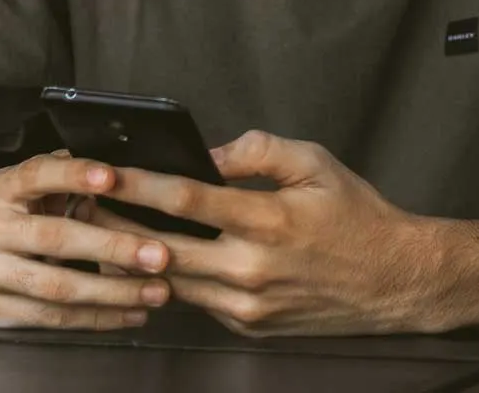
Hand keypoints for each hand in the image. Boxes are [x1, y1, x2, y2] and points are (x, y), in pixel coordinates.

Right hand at [0, 153, 174, 329]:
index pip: (38, 175)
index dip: (74, 175)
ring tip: (156, 293)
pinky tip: (126, 315)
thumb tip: (108, 167)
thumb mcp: (16, 185)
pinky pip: (47, 318)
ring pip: (55, 287)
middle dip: (113, 249)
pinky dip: (91, 318)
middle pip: (55, 240)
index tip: (112, 177)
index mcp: (1, 189)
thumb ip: (57, 174)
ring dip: (112, 293)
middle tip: (159, 255)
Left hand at [93, 130, 436, 335]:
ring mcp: (247, 305)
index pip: (186, 199)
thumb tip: (212, 154)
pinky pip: (199, 301)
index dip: (138, 185)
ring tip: (108, 232)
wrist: (393, 280)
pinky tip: (161, 260)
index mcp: (269, 220)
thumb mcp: (317, 163)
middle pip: (163, 247)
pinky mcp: (248, 327)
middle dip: (117, 225)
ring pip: (174, 280)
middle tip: (85, 205)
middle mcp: (252, 268)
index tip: (104, 173)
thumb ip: (261, 151)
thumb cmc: (356, 214)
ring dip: (138, 258)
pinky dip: (177, 279)